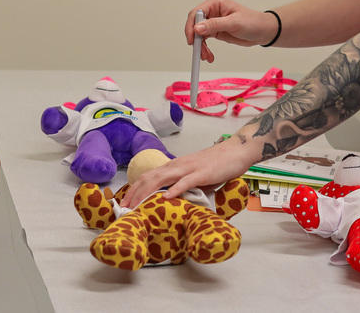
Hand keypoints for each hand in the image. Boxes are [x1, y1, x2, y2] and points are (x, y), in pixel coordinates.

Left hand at [120, 133, 256, 207]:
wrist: (236, 151)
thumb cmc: (217, 165)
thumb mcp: (196, 177)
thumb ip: (185, 187)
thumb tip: (176, 202)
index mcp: (174, 166)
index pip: (148, 176)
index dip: (134, 189)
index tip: (125, 203)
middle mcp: (177, 165)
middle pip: (149, 177)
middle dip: (134, 193)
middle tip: (124, 208)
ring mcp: (189, 168)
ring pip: (162, 179)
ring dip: (147, 193)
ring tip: (137, 206)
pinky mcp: (202, 173)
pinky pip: (185, 182)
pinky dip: (174, 190)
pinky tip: (166, 198)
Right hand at [186, 0, 279, 61]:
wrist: (262, 32)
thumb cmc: (253, 22)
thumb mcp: (234, 23)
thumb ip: (215, 25)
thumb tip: (198, 28)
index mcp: (215, 3)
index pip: (197, 13)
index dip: (191, 26)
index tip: (192, 39)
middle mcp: (212, 11)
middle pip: (195, 24)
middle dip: (195, 39)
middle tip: (198, 51)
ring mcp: (213, 21)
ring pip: (198, 34)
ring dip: (200, 46)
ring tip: (206, 56)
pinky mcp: (216, 31)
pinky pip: (204, 40)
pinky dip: (205, 49)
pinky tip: (209, 55)